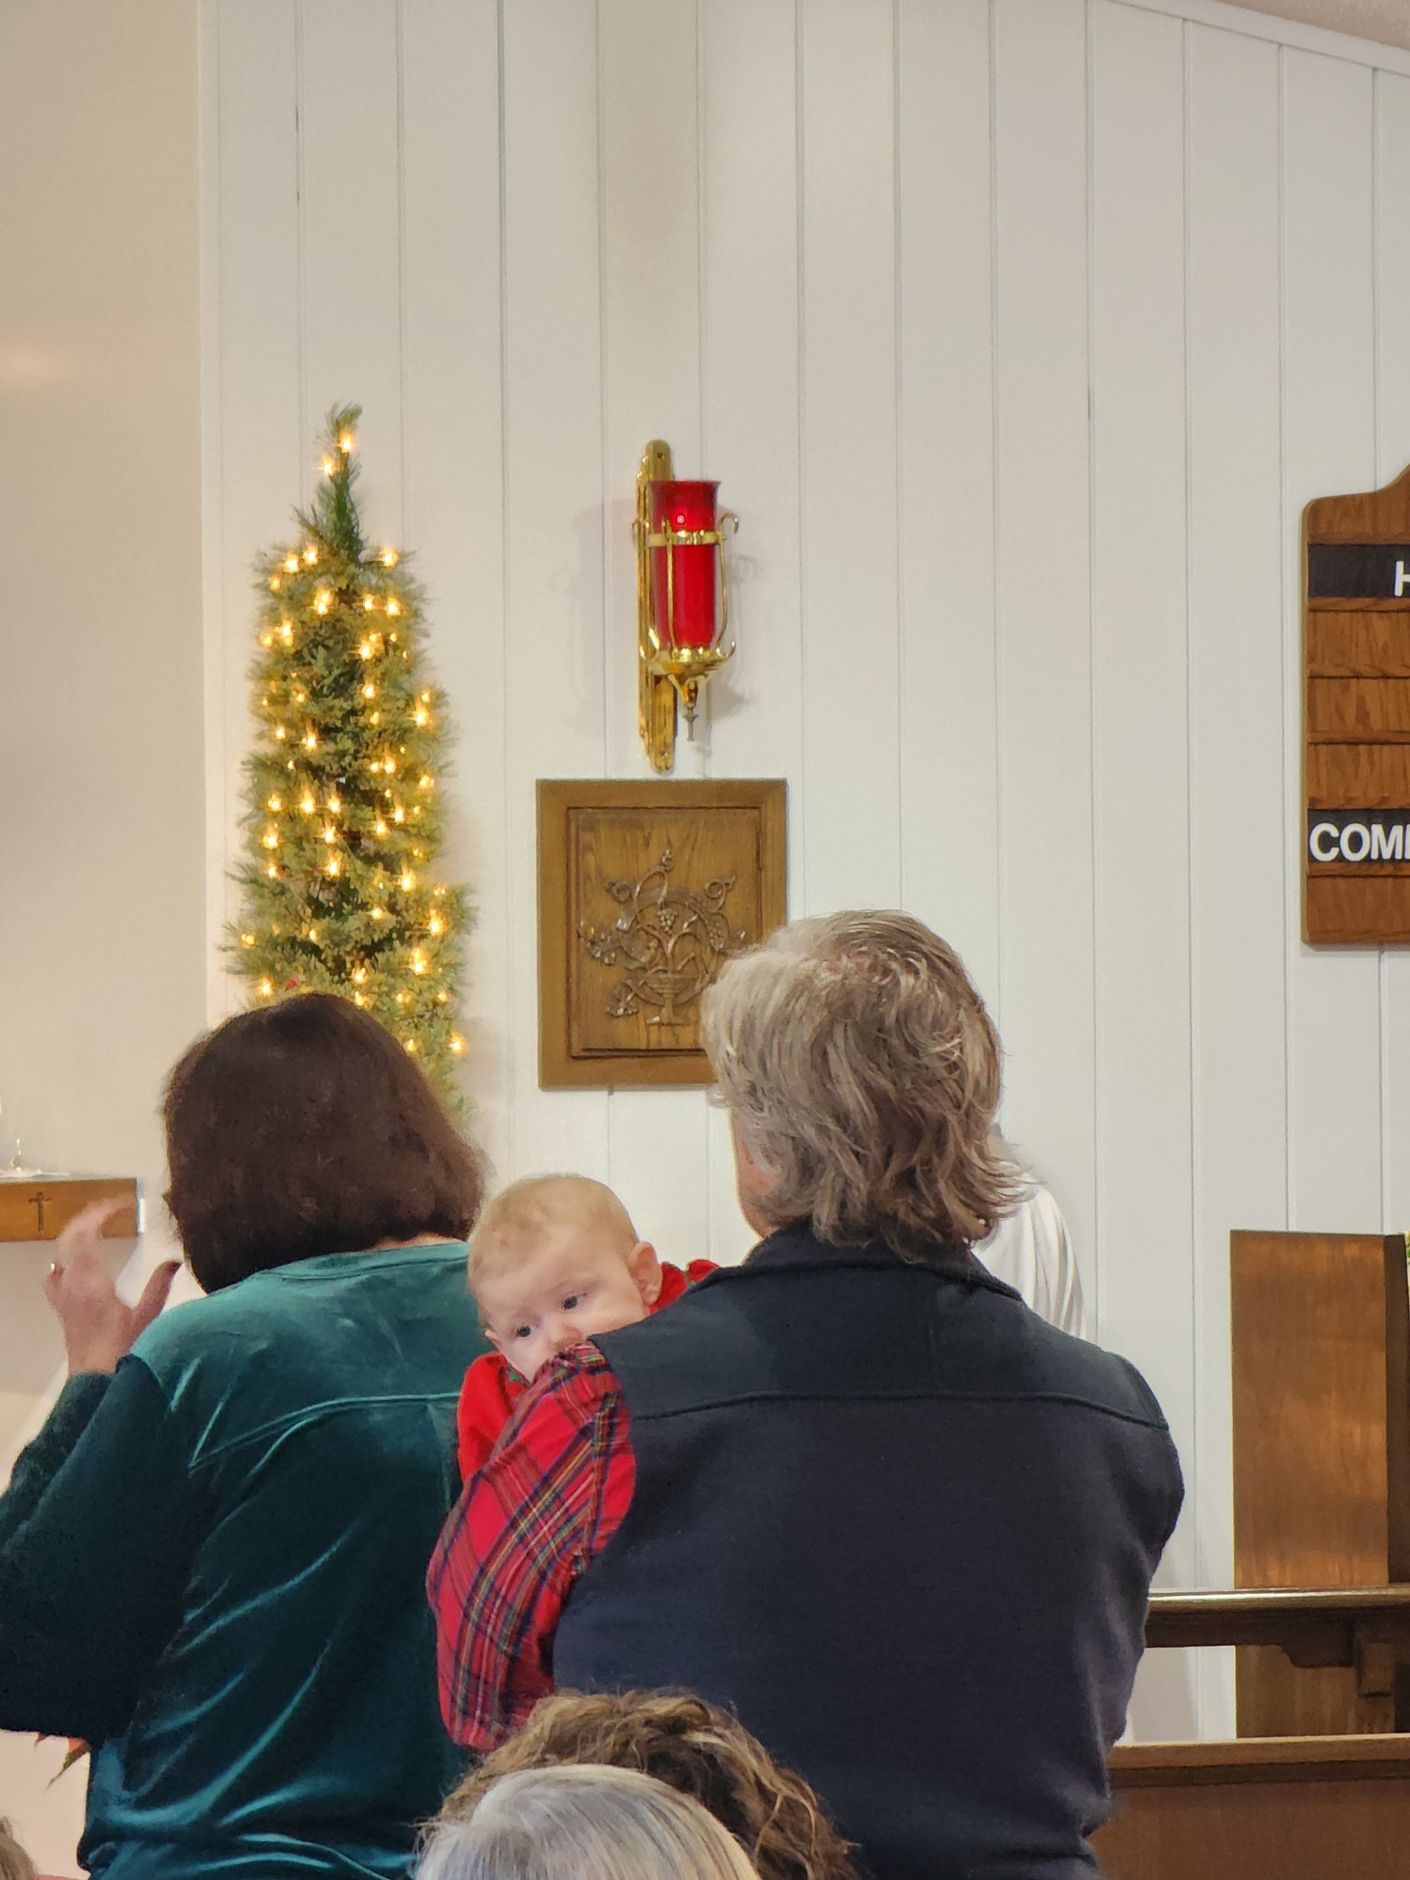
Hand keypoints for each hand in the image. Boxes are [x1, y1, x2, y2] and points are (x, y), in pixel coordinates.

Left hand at [43, 1201, 180, 1376]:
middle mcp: (71, 1282)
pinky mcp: (61, 1306)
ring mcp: (63, 1294)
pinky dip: (66, 1258)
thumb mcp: (148, 1317)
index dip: (102, 1212)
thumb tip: (175, 1259)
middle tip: (114, 1208)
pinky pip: (56, 1273)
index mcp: (91, 1280)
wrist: (96, 1382)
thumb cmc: (124, 1350)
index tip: (124, 1204)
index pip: (87, 1233)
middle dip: (90, 1217)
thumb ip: (160, 1286)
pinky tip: (77, 1261)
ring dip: (77, 1234)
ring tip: (98, 1226)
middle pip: (70, 1236)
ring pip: (61, 1252)